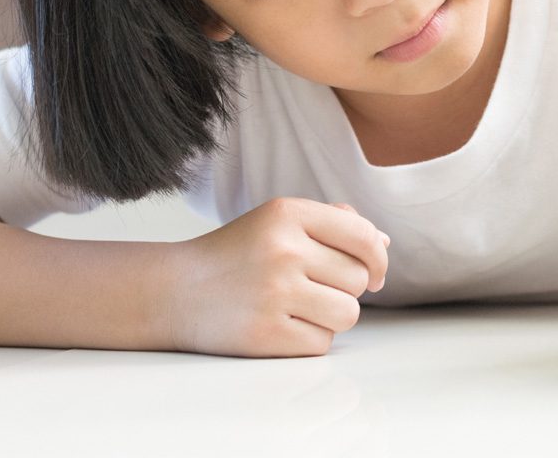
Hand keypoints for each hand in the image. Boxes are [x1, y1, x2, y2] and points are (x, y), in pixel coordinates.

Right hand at [164, 198, 388, 356]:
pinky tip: (283, 324)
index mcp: (288, 214)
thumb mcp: (279, 221)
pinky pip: (322, 343)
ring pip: (348, 313)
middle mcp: (283, 250)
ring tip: (301, 306)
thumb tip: (382, 243)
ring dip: (333, 315)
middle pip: (358, 278)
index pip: (363, 236)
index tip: (374, 274)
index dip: (378, 259)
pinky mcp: (266, 334)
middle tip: (313, 287)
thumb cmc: (239, 254)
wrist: (175, 291)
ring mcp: (274, 293)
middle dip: (346, 287)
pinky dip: (310, 338)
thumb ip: (333, 223)